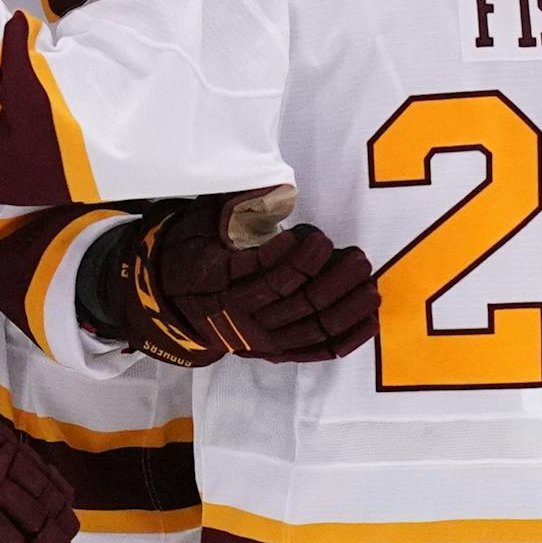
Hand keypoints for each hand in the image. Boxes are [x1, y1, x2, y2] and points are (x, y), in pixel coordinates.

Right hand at [91, 187, 380, 366]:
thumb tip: (275, 191)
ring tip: (369, 282)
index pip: (264, 271)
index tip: (316, 236)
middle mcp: (240, 314)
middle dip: (334, 278)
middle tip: (358, 256)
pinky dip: (346, 338)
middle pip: (296, 299)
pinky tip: (369, 319)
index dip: (295, 256)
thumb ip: (235, 206)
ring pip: (312, 325)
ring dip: (346, 305)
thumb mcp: (201, 221)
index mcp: (218, 278)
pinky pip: (316, 350)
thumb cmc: (193, 253)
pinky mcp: (275, 351)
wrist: (172, 305)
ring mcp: (259, 337)